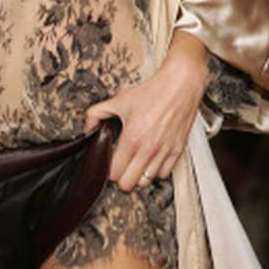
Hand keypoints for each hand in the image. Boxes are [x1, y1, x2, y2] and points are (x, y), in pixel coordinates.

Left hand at [83, 36, 207, 190]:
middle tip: (122, 166)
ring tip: (136, 163)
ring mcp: (164, 152)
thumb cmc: (152, 92)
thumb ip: (96, 114)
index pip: (115, 173)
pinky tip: (151, 159)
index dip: (109, 170)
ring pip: (146, 182)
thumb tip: (88, 128)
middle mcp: (148, 149)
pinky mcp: (177, 151)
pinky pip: (163, 174)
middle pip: (128, 184)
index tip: (111, 162)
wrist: (181, 85)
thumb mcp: (119, 100)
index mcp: (132, 139)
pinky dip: (156, 171)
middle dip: (122, 177)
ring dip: (139, 175)